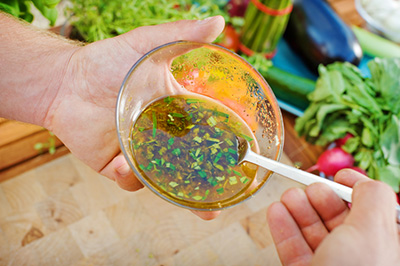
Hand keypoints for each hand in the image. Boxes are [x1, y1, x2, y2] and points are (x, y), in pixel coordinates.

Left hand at [43, 16, 224, 219]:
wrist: (65, 82)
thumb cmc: (107, 61)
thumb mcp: (147, 45)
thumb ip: (181, 35)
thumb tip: (218, 22)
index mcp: (176, 113)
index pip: (207, 132)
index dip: (225, 148)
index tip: (243, 160)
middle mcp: (163, 137)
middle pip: (189, 166)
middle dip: (202, 189)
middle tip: (214, 207)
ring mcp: (141, 152)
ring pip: (162, 180)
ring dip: (171, 191)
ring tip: (175, 193)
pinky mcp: (116, 164)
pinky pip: (129, 179)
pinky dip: (128, 176)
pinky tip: (120, 162)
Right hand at [267, 169, 399, 264]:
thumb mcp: (373, 232)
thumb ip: (373, 198)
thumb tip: (363, 181)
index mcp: (387, 247)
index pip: (374, 211)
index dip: (356, 189)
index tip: (338, 174)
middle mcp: (360, 258)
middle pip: (340, 219)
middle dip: (321, 198)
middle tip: (306, 187)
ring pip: (314, 232)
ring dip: (298, 210)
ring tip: (287, 197)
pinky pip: (294, 249)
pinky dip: (284, 229)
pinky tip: (277, 213)